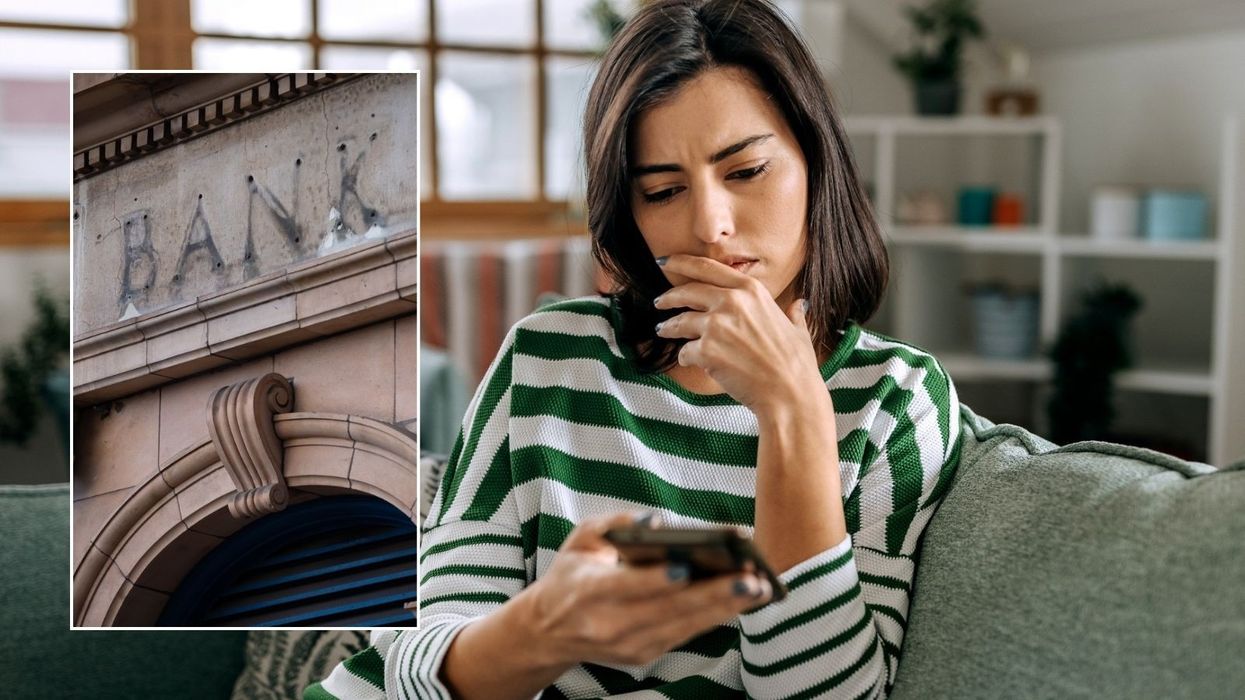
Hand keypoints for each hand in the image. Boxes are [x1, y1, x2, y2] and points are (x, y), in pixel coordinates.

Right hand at [514, 511, 772, 667]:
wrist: (549, 630)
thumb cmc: (573, 573)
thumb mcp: (582, 538)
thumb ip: (618, 523)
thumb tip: (658, 520)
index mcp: (587, 592)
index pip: (627, 587)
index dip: (657, 580)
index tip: (687, 566)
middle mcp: (608, 625)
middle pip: (668, 611)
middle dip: (713, 595)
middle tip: (752, 579)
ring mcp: (628, 646)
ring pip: (684, 627)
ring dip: (726, 609)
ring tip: (760, 588)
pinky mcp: (643, 656)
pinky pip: (685, 635)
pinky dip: (715, 617)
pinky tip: (743, 601)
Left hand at [653, 254, 821, 413]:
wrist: (789, 393)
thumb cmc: (796, 364)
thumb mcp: (797, 330)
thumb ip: (793, 313)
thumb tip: (799, 305)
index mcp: (751, 290)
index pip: (708, 267)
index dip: (682, 262)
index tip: (666, 261)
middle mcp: (732, 302)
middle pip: (687, 291)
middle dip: (668, 296)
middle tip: (659, 301)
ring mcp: (717, 325)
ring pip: (680, 322)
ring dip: (668, 327)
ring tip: (662, 330)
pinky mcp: (706, 350)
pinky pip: (685, 351)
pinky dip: (685, 357)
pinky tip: (690, 360)